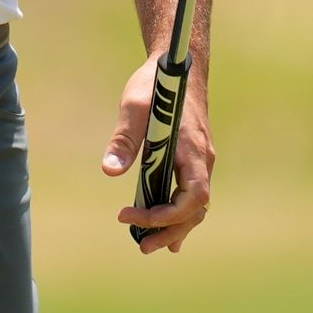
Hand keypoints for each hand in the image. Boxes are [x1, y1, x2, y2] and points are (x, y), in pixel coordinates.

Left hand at [102, 58, 214, 253]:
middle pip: (195, 210)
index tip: (130, 214)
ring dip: (174, 227)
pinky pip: (191, 196)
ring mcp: (200, 162)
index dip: (165, 215)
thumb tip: (110, 171)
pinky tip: (168, 235)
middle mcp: (203, 160)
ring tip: (148, 245)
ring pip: (195, 206)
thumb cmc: (159, 84)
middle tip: (141, 246)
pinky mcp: (193, 160)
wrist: (180, 65)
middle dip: (169, 230)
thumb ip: (124, 139)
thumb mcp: (135, 105)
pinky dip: (179, 216)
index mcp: (193, 150)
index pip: (192, 197)